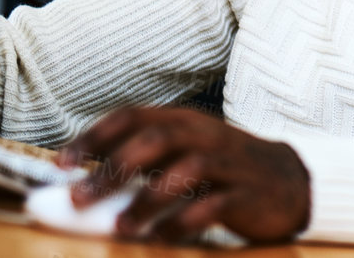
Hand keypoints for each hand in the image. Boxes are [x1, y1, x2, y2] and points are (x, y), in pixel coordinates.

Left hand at [57, 106, 309, 242]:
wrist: (292, 184)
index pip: (134, 116)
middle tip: (80, 197)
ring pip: (187, 168)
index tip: (61, 163)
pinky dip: (184, 220)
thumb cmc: (224, 173)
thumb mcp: (184, 157)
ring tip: (121, 226)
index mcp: (185, 122)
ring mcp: (230, 164)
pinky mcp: (249, 194)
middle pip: (157, 138)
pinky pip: (215, 204)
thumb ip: (143, 164)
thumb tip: (82, 183)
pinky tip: (161, 237)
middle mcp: (207, 136)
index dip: (95, 136)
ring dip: (148, 197)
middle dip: (114, 167)